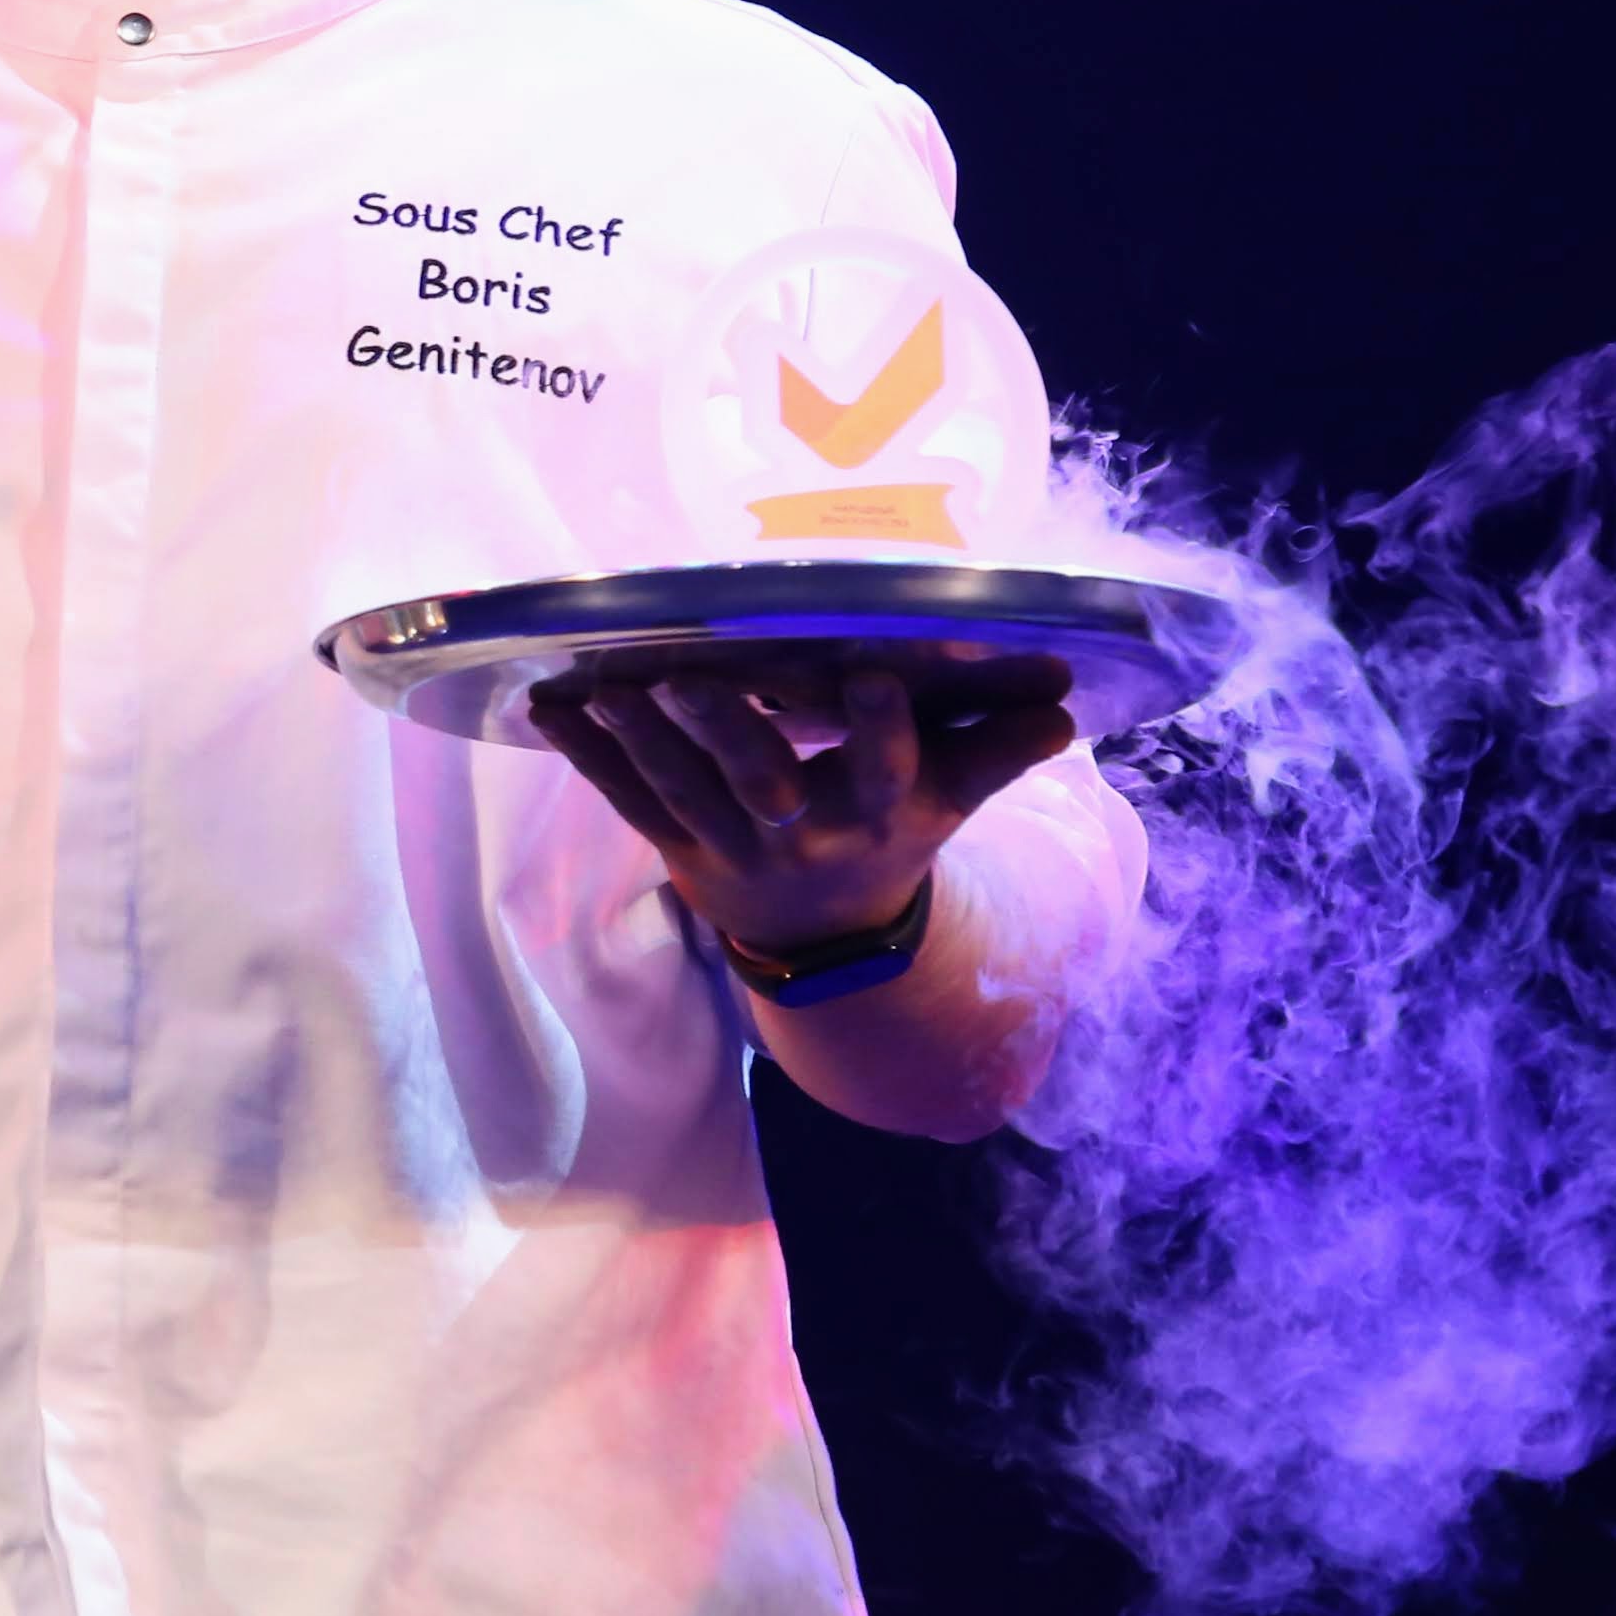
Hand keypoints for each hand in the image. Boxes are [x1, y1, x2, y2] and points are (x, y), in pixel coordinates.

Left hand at [528, 652, 1076, 960]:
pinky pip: (628, 802)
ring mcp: (730, 845)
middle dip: (725, 731)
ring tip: (606, 686)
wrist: (827, 938)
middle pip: (761, 780)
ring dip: (639, 738)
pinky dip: (589, 757)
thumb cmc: (890, 838)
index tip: (874, 677)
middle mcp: (799, 834)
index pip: (885, 771)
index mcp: (874, 816)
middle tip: (691, 677)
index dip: (883, 730)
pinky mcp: (677, 847)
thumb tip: (1066, 708)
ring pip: (681, 790)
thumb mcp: (950, 803)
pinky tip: (549, 709)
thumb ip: (997, 752)